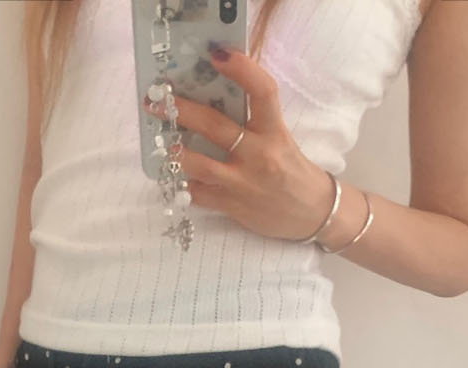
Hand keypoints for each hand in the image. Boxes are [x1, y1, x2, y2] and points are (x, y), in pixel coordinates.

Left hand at [143, 45, 334, 242]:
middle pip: (215, 126)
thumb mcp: (279, 138)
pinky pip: (199, 194)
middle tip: (157, 100)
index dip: (241, 69)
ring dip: (175, 153)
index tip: (217, 54)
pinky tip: (178, 177)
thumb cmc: (291, 169)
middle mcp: (258, 154)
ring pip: (200, 165)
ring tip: (160, 144)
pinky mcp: (232, 206)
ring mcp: (243, 182)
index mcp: (274, 131)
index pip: (262, 92)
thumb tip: (215, 97)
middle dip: (182, 111)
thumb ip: (254, 120)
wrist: (310, 213)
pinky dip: (186, 185)